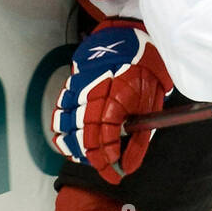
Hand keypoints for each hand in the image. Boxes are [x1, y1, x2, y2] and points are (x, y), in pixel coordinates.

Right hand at [51, 24, 172, 182]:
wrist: (127, 37)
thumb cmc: (144, 70)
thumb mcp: (152, 104)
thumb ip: (140, 138)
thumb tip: (128, 166)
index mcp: (118, 93)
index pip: (105, 136)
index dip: (108, 159)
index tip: (116, 174)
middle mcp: (93, 91)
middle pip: (84, 136)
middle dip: (94, 160)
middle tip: (107, 171)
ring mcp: (78, 87)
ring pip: (65, 128)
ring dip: (76, 148)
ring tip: (92, 158)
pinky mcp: (69, 85)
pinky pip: (59, 114)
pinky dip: (65, 133)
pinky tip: (78, 142)